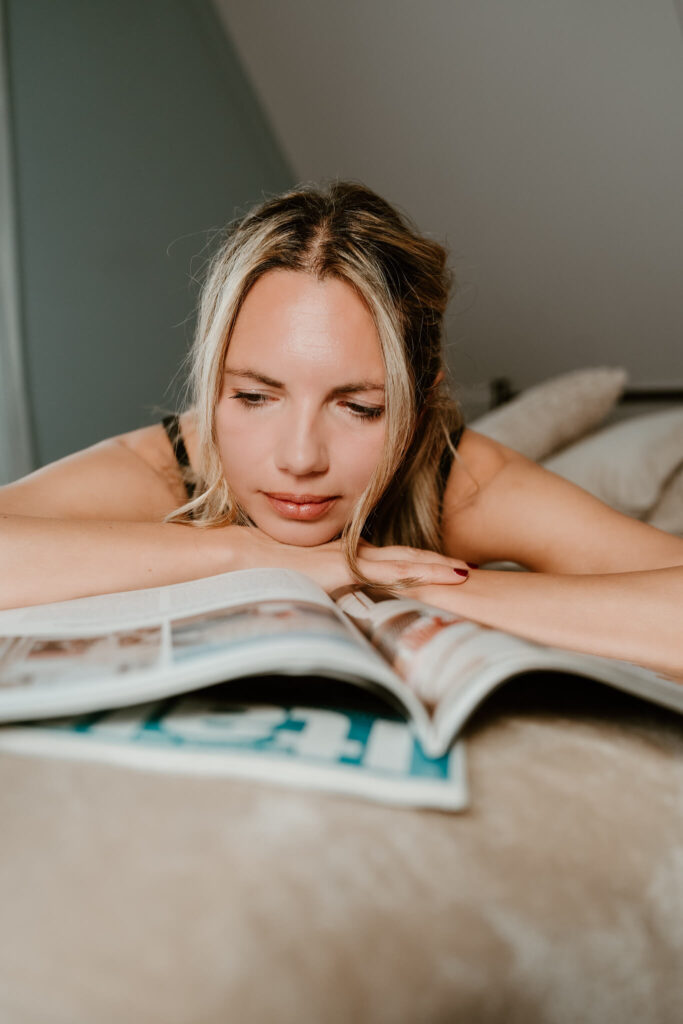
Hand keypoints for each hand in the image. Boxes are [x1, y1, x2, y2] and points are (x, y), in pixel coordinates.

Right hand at [226, 526, 470, 594]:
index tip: (443, 571)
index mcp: (347, 557)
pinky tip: (434, 578)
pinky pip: (390, 571)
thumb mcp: (304, 586)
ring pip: (405, 561)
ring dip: (436, 567)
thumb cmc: (268, 575)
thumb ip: (323, 593)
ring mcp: (352, 559)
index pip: (392, 560)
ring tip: (464, 573)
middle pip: (406, 556)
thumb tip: (333, 611)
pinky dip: (416, 573)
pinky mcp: (347, 568)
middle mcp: (355, 554)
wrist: (246, 560)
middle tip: (467, 570)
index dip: (419, 564)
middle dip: (437, 563)